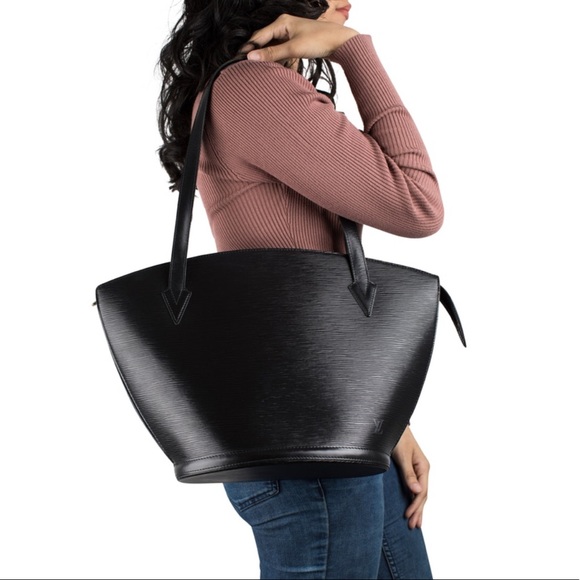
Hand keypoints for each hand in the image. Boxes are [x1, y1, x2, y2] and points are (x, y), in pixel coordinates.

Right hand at [240, 14, 358, 62]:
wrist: (341, 43)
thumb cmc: (319, 41)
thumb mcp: (293, 49)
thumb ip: (272, 54)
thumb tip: (252, 57)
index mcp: (281, 22)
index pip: (258, 36)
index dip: (248, 49)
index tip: (239, 60)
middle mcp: (284, 26)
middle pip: (265, 42)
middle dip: (259, 55)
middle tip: (249, 68)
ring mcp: (290, 34)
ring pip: (274, 48)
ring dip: (270, 59)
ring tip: (263, 71)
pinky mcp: (296, 42)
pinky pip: (282, 52)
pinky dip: (280, 60)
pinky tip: (279, 68)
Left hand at [391, 426, 429, 528]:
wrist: (392, 425)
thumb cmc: (397, 438)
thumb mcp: (402, 455)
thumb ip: (408, 473)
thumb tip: (416, 491)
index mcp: (423, 467)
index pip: (422, 491)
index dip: (416, 505)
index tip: (408, 516)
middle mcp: (422, 470)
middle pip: (422, 495)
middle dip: (418, 511)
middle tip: (413, 526)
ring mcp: (417, 471)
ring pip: (419, 493)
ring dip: (417, 508)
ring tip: (415, 523)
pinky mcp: (410, 470)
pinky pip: (414, 488)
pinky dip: (413, 499)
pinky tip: (411, 507)